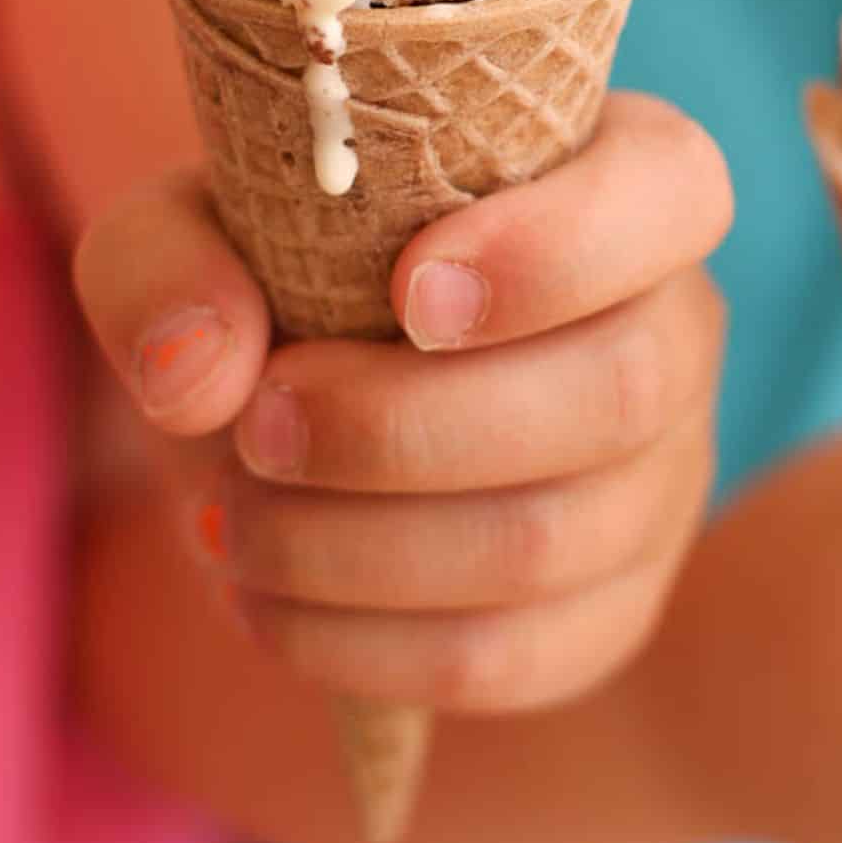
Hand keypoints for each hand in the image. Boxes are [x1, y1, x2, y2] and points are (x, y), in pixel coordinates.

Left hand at [74, 93, 730, 712]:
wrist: (302, 402)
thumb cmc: (279, 273)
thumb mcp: (188, 227)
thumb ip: (168, 262)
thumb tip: (199, 373)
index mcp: (622, 184)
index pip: (673, 191)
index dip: (558, 249)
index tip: (405, 293)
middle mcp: (673, 324)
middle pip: (618, 389)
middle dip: (410, 427)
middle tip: (263, 424)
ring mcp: (662, 477)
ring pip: (554, 539)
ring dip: (360, 548)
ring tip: (232, 523)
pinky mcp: (615, 605)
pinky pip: (516, 658)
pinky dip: (367, 647)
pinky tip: (268, 604)